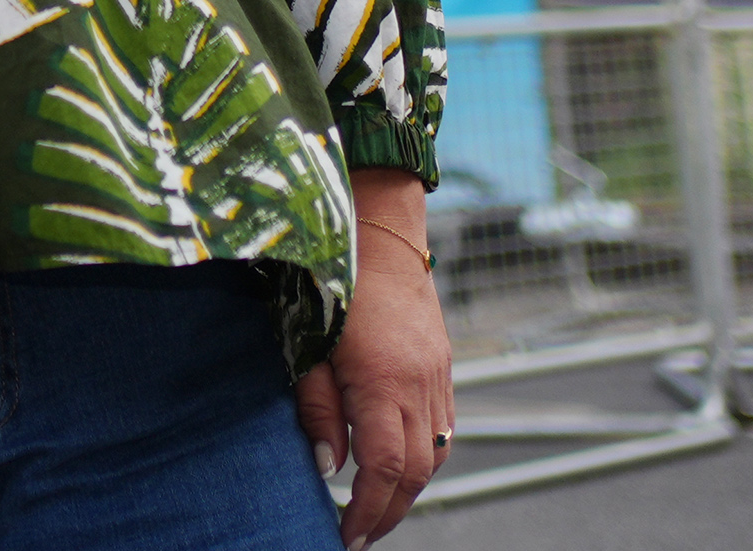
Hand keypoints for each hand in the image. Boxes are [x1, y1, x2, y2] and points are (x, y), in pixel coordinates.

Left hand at [295, 198, 452, 547]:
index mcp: (383, 381)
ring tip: (376, 510)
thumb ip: (318, 408)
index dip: (368, 510)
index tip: (346, 536)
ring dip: (409, 489)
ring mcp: (438, 377)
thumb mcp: (308, 344)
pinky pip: (444, 428)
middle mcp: (421, 385)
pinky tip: (400, 467)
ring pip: (438, 453)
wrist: (378, 233)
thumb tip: (329, 469)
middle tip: (358, 536)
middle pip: (418, 472)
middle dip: (389, 511)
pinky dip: (424, 457)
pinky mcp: (444, 368)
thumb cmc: (331, 283)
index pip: (386, 467)